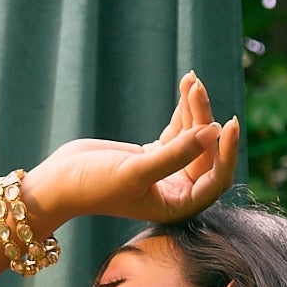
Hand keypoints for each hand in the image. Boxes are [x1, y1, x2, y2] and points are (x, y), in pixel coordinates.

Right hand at [24, 70, 239, 230]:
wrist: (59, 182)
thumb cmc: (94, 185)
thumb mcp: (137, 170)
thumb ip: (177, 154)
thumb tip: (213, 131)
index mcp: (179, 207)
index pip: (216, 179)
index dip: (226, 152)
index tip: (227, 123)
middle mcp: (178, 192)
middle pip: (205, 152)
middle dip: (203, 119)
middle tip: (197, 88)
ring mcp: (167, 172)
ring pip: (193, 137)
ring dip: (193, 109)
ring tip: (191, 79)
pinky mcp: (153, 154)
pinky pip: (178, 130)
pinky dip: (182, 109)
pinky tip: (186, 85)